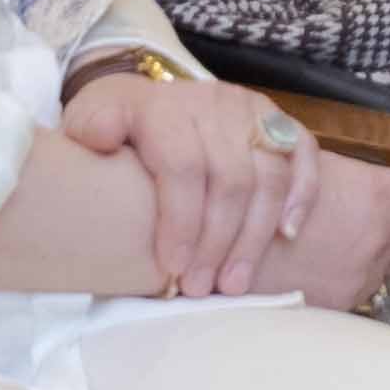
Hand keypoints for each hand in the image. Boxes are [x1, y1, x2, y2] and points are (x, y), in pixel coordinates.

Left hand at [64, 65, 323, 296]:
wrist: (146, 103)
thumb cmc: (115, 133)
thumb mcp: (86, 123)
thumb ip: (90, 129)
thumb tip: (102, 139)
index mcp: (161, 106)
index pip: (182, 165)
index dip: (182, 221)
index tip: (173, 268)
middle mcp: (211, 102)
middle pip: (230, 178)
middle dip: (218, 242)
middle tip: (203, 287)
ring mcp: (249, 110)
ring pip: (269, 176)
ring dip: (255, 236)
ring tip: (236, 282)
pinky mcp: (278, 120)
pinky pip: (303, 155)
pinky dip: (301, 196)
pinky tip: (287, 235)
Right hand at [250, 158, 389, 312]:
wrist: (209, 243)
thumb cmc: (252, 189)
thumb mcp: (305, 164)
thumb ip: (344, 186)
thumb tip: (355, 198)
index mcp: (377, 199)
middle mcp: (378, 243)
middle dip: (382, 244)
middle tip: (343, 233)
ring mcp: (357, 283)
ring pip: (372, 278)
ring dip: (349, 267)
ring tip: (306, 253)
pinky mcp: (333, 311)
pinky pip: (342, 299)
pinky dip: (325, 288)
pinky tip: (294, 274)